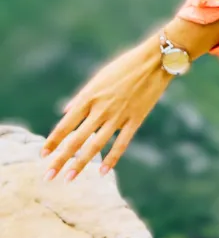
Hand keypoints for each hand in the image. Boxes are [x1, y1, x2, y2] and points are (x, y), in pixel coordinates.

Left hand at [40, 35, 169, 181]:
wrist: (156, 59)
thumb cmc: (125, 65)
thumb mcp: (99, 76)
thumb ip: (82, 96)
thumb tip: (65, 111)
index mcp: (89, 97)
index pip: (65, 125)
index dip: (53, 141)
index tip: (42, 154)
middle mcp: (101, 108)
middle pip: (76, 139)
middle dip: (60, 159)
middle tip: (48, 176)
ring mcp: (119, 115)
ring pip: (96, 145)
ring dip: (81, 163)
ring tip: (69, 178)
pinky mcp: (136, 119)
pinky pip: (122, 143)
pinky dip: (112, 158)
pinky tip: (103, 172)